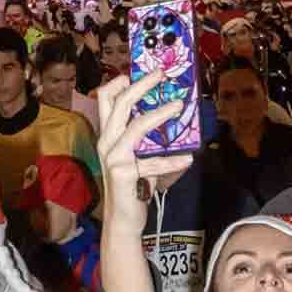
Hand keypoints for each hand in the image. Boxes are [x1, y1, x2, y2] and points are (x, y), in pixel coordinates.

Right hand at [95, 76, 192, 237]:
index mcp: (108, 134)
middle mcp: (107, 141)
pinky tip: (187, 160)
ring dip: (160, 114)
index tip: (138, 71)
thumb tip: (170, 116)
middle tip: (162, 75)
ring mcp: (114, 157)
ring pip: (136, 125)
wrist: (122, 220)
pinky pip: (152, 162)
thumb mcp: (137, 156)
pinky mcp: (124, 173)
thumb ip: (146, 138)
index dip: (119, 82)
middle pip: (121, 103)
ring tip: (178, 106)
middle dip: (142, 85)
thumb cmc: (133, 185)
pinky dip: (172, 161)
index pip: (105, 98)